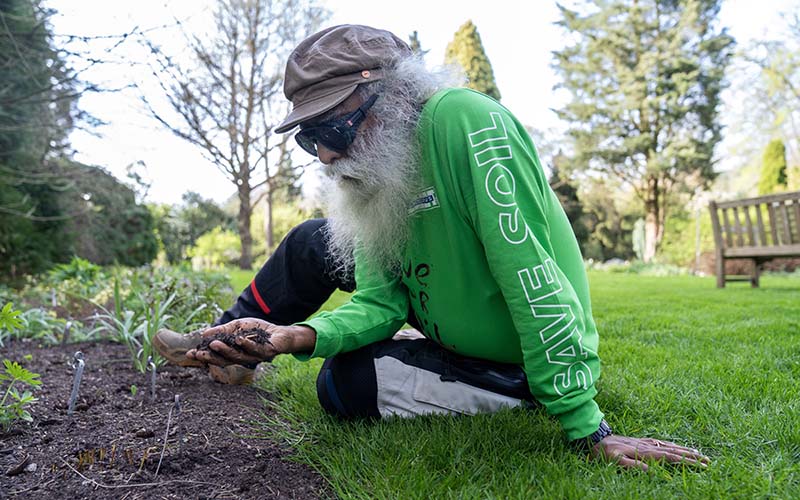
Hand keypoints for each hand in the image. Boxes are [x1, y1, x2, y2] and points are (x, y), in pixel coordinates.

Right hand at [185, 319, 314, 366]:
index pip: (217, 357)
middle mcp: (243, 358)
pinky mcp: (267, 353)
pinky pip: (256, 350)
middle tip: (199, 354)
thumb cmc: (257, 330)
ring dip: (226, 351)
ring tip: (215, 344)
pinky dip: (247, 345)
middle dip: (211, 357)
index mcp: (235, 353)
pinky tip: (239, 339)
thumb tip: (204, 334)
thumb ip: (222, 331)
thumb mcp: (237, 327)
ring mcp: (255, 357)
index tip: (190, 354)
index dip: (205, 356)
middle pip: (225, 361)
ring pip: (238, 357)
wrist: (280, 332)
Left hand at [591, 435, 708, 470]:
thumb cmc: (603, 452)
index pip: (670, 457)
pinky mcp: (641, 441)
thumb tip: (649, 470)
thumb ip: (631, 465)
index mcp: (644, 452)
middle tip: (708, 461)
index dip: (686, 462)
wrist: (594, 438)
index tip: (701, 465)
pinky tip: (675, 447)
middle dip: (691, 456)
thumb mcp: (614, 460)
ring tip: (698, 453)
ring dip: (684, 450)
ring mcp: (645, 442)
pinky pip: (661, 444)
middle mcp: (647, 445)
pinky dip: (672, 445)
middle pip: (674, 451)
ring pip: (669, 446)